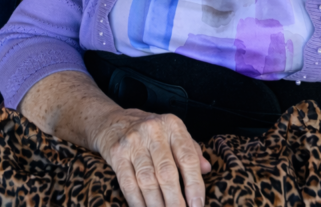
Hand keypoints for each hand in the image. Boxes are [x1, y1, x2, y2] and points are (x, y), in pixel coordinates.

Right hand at [92, 106, 210, 206]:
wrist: (114, 121)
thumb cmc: (151, 132)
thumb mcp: (174, 133)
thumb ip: (191, 150)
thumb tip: (206, 169)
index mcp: (172, 125)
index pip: (188, 158)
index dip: (194, 185)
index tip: (197, 206)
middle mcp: (153, 130)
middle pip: (166, 172)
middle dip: (175, 200)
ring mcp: (133, 141)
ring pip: (147, 180)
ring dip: (157, 205)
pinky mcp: (117, 154)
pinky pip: (128, 184)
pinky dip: (137, 203)